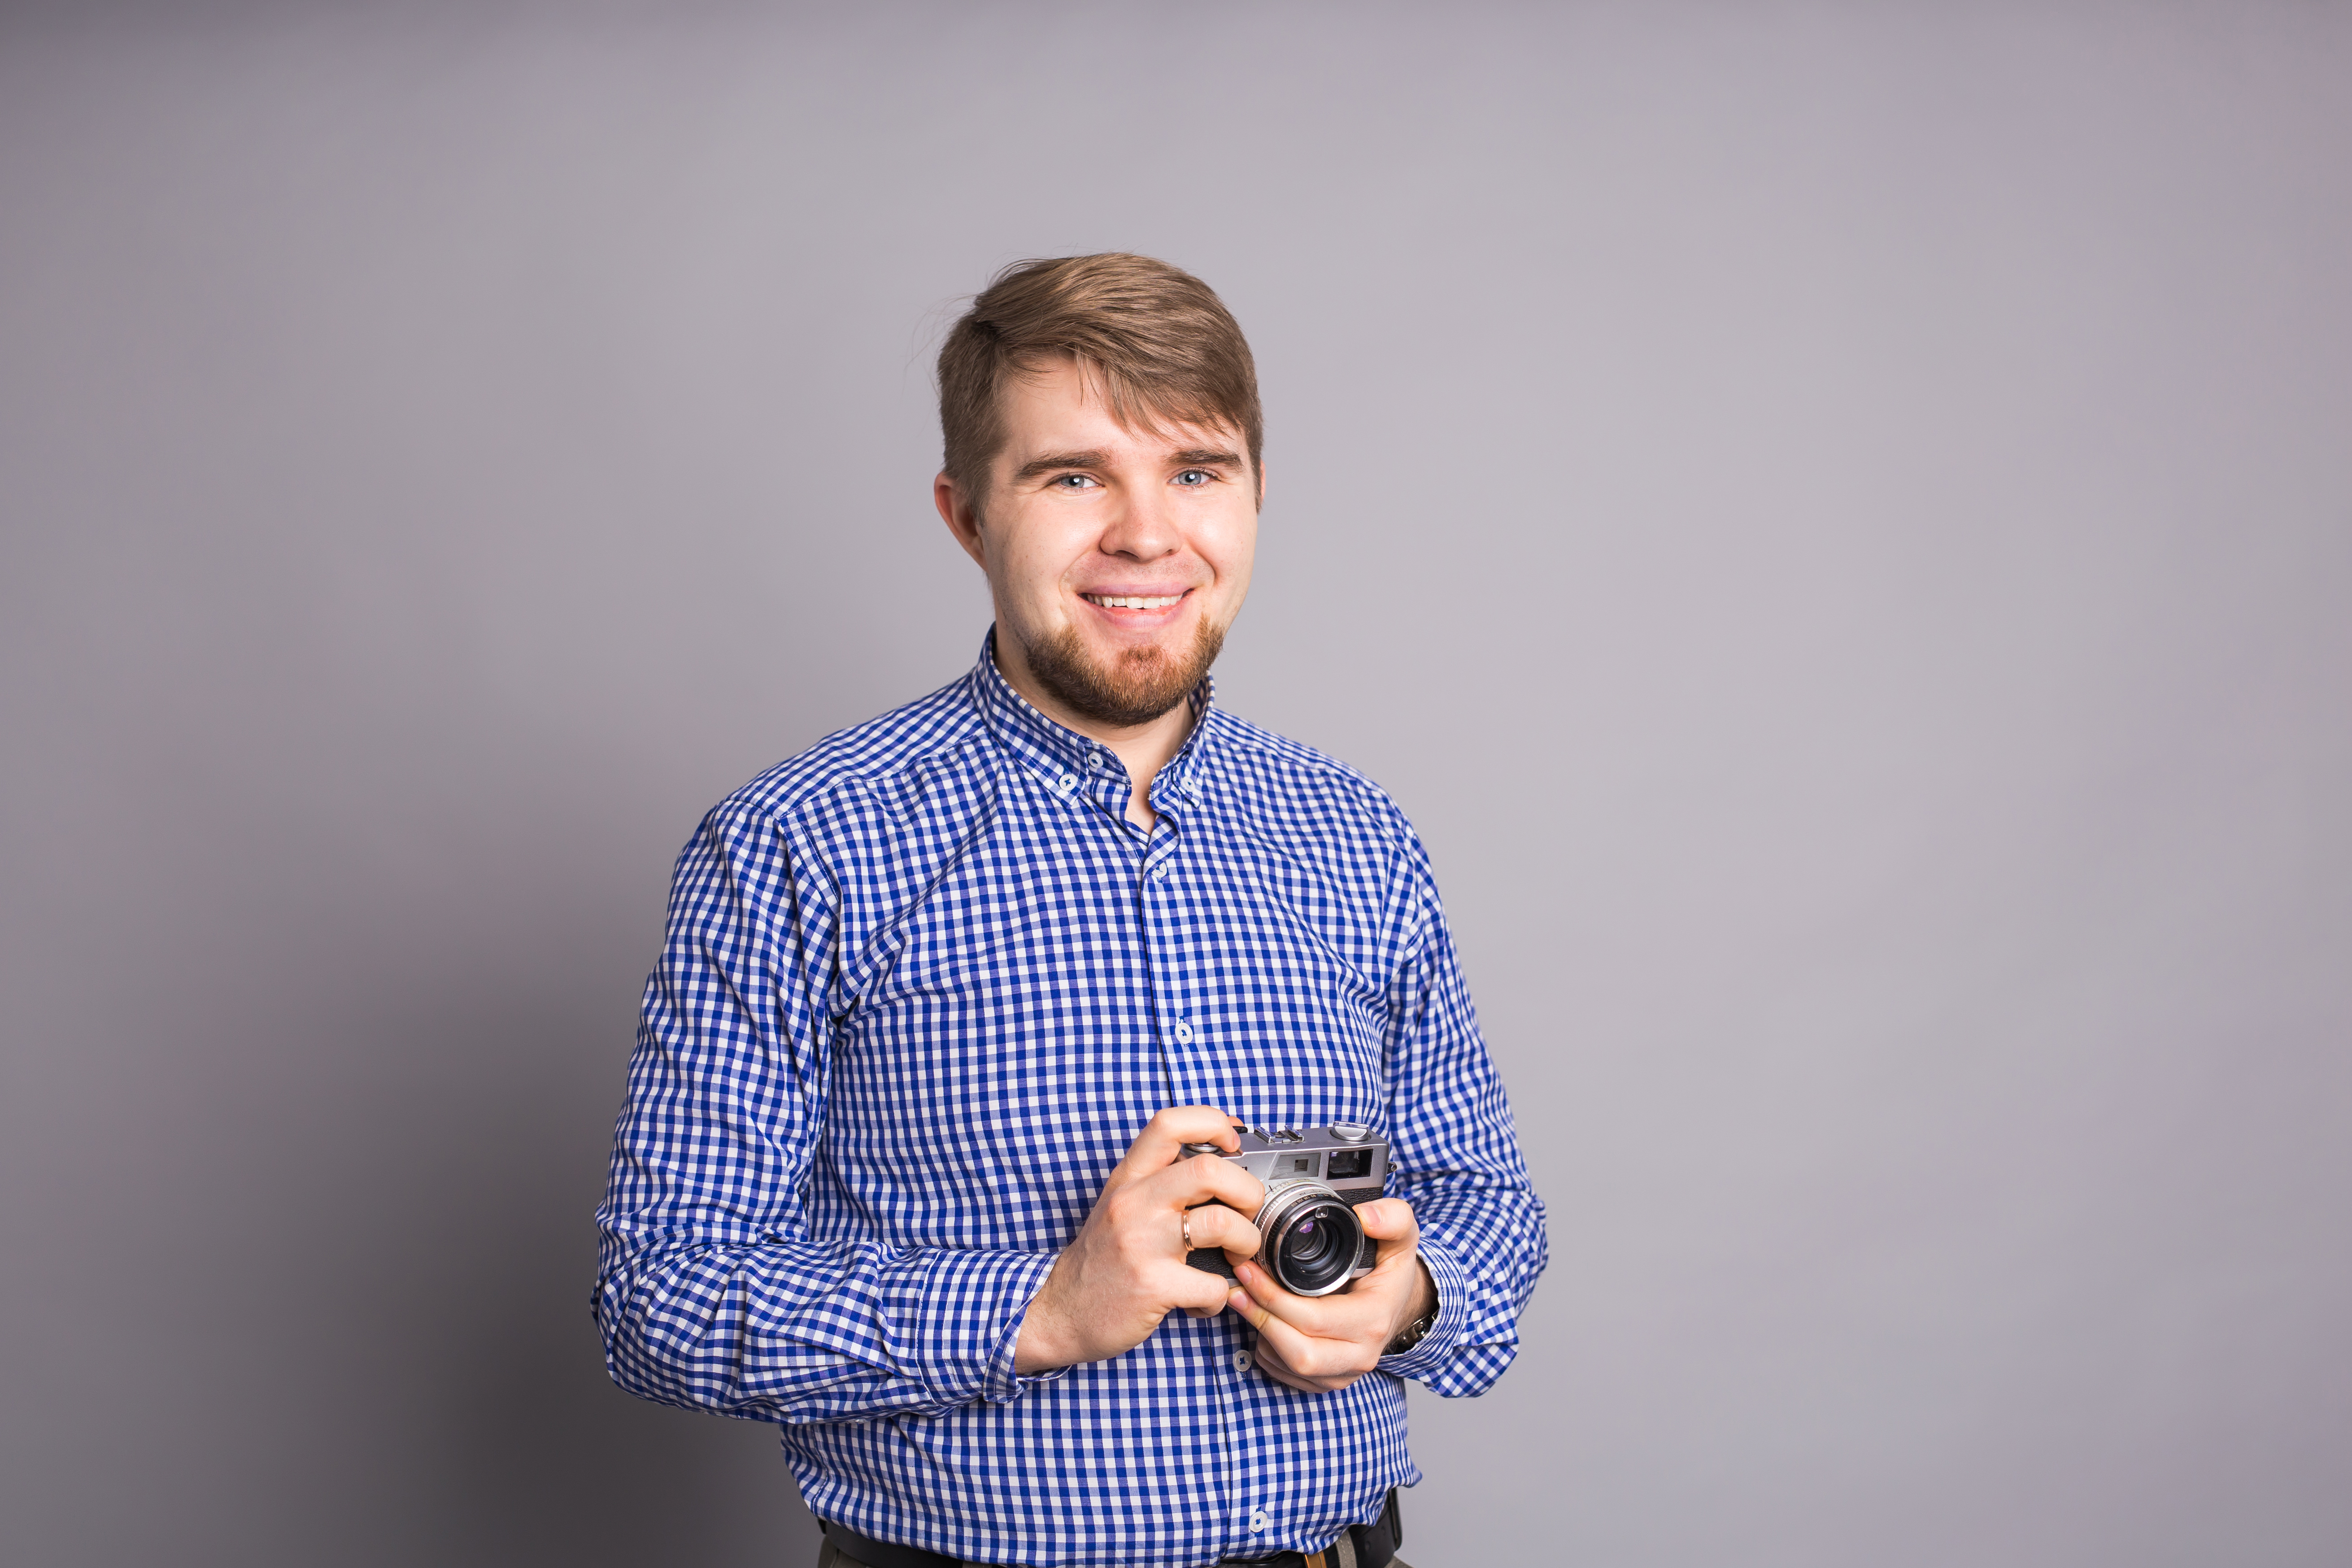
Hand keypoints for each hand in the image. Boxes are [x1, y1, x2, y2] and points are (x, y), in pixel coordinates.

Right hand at [1014, 1107, 1267, 1372]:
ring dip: (1246, 1241)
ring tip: (1237, 1255)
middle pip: (1210, 1170)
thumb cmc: (1102, 1257)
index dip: (1213, 1123)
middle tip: (1248, 1212)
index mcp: (1129, 1178)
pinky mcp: (1153, 1286)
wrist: (1061, 1312)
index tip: (1234, 1144)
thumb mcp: (1122, 1204)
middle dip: (1248, 1191)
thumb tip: (1221, 1155)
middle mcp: (1134, 1203)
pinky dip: (1222, 1295)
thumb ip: (1161, 1179)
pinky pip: (1214, 1285)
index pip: (1170, 1124)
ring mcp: (1142, 1244)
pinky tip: (1206, 1299)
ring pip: (1222, 1223)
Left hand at [1227, 1196, 1433, 1393]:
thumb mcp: (1401, 1238)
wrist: (1398, 1306)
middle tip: (1237, 1287)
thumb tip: (1366, 1216)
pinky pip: (1286, 1376)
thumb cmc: (1391, 1271)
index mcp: (1374, 1320)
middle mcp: (1361, 1354)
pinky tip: (1263, 1322)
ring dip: (1260, 1334)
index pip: (1315, 1319)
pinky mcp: (1328, 1382)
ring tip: (1245, 1300)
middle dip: (1260, 1317)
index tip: (1249, 1270)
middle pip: (1298, 1352)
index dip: (1274, 1298)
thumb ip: (1392, 1219)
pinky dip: (1267, 1351)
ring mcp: (1344, 1373)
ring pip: (1288, 1366)